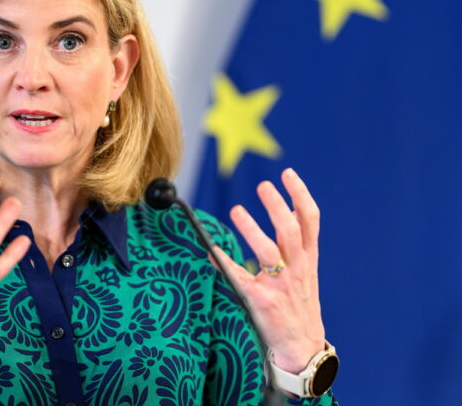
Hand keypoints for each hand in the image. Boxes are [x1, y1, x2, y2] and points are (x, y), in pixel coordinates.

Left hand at [210, 168, 325, 372]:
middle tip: (262, 185)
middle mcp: (297, 269)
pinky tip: (212, 251)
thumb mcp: (305, 272)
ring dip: (252, 229)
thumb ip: (295, 244)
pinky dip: (225, 262)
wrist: (301, 347)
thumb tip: (286, 208)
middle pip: (290, 230)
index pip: (310, 220)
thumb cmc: (298, 304)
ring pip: (268, 251)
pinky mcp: (262, 301)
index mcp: (308, 259)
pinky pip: (241, 277)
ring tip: (236, 209)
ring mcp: (280, 285)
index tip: (287, 173)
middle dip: (277, 205)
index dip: (300, 194)